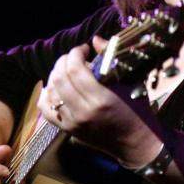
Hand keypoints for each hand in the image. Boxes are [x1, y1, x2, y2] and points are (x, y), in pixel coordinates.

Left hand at [37, 36, 162, 167]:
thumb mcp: (130, 82)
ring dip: (56, 75)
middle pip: (60, 78)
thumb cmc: (137, 111)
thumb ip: (110, 59)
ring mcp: (73, 122)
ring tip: (67, 70)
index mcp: (101, 99)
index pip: (75, 69)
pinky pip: (46, 109)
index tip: (84, 49)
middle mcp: (83, 111)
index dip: (76, 53)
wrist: (135, 143)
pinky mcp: (67, 129)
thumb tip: (95, 39)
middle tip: (74, 57)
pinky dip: (47, 95)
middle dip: (64, 60)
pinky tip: (55, 87)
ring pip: (51, 92)